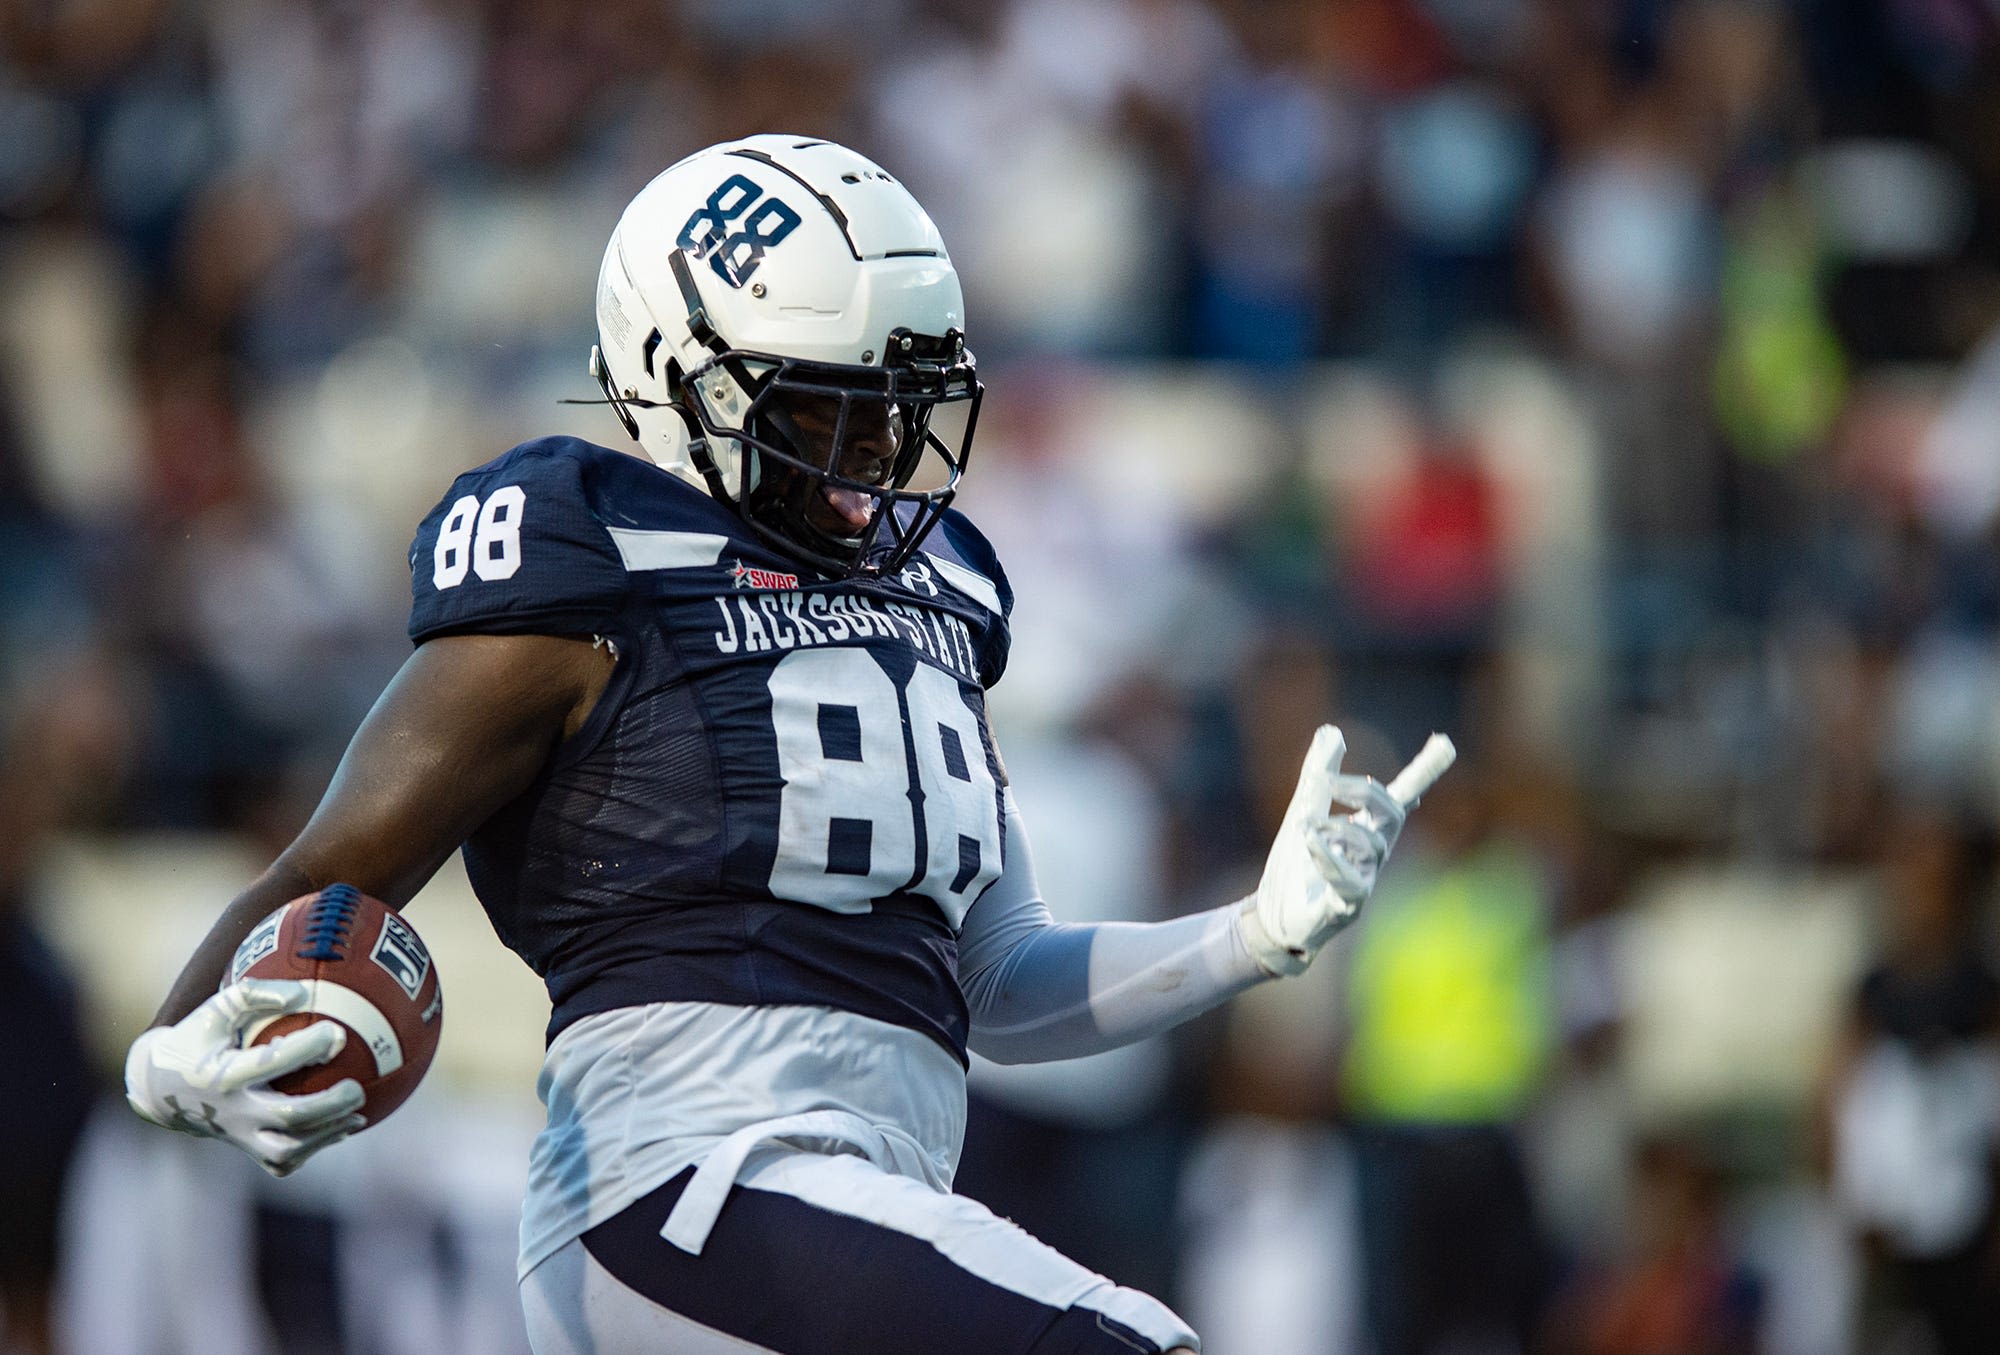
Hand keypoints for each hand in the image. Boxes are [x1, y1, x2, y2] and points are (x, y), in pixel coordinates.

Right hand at [124, 979, 366, 1176]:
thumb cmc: (198, 1038)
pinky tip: (342, 1129)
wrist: (159, 1089)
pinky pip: (282, 1161)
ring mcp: (237, 1134)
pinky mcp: (244, 1148)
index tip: (338, 1032)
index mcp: (223, 1074)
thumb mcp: (216, 1009)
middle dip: (328, 1104)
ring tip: (357, 1116)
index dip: (308, 1047)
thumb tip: (302, 994)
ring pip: (287, 1149)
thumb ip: (254, 994)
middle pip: (287, 1116)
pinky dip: (314, 1148)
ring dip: (326, 1134)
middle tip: (356, 1088)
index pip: (271, 1063)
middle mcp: (232, 1110)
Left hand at [1238, 725, 1407, 975]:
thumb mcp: (1303, 811)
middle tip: (1326, 781)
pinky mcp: (1346, 907)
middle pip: (1392, 814)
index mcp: (1365, 829)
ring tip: (1304, 826)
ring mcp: (1364, 880)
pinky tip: (1310, 840)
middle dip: (1364, 791)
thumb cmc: (1295, 866)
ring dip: (1336, 825)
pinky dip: (1330, 857)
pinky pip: (1351, 882)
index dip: (1422, 773)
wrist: (1270, 916)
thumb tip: (1332, 731)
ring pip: (1373, 845)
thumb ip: (1319, 774)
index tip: (1445, 743)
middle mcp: (1372, 854)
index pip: (1400, 796)